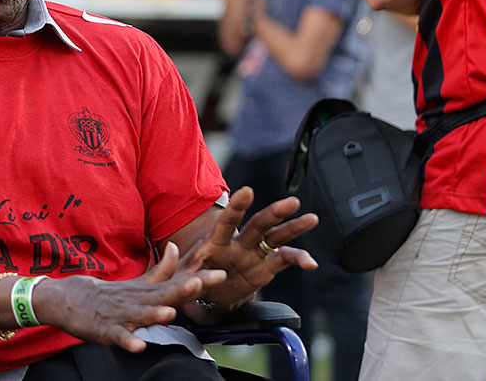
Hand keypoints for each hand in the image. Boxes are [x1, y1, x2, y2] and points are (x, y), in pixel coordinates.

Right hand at [34, 242, 226, 352]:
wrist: (66, 298)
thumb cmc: (106, 294)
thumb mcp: (136, 283)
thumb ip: (160, 270)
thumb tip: (177, 248)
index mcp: (145, 291)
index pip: (176, 284)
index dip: (198, 280)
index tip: (220, 274)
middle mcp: (135, 300)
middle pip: (161, 295)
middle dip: (181, 291)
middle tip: (199, 284)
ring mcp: (120, 314)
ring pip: (140, 315)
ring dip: (155, 314)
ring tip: (169, 314)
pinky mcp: (104, 329)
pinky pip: (118, 337)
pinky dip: (128, 341)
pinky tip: (138, 345)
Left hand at [175, 187, 317, 314]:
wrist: (208, 293)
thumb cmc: (192, 278)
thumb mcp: (181, 277)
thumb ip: (181, 270)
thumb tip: (174, 256)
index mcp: (216, 241)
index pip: (226, 222)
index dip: (236, 207)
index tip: (247, 191)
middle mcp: (238, 242)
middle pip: (258, 224)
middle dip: (275, 212)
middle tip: (292, 202)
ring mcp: (254, 253)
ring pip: (276, 236)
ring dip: (294, 227)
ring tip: (312, 218)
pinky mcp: (265, 268)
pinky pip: (283, 261)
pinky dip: (298, 260)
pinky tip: (311, 262)